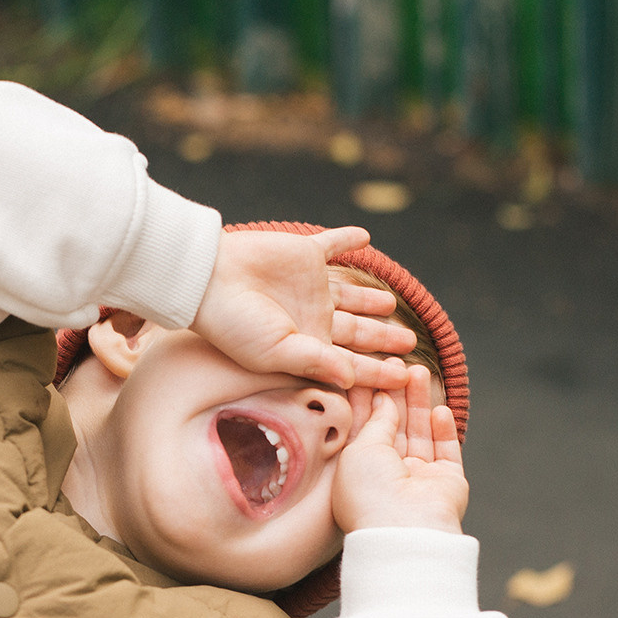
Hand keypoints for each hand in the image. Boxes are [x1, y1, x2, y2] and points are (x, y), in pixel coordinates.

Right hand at [192, 226, 414, 388]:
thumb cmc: (233, 323)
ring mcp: (309, 285)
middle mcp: (311, 316)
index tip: (403, 376)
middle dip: (383, 337)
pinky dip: (348, 239)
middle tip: (410, 342)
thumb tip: (351, 380)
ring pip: (350, 293)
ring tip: (391, 302)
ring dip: (370, 297)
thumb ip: (317, 363)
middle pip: (357, 330)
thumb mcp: (276, 353)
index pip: (351, 363)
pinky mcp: (304, 253)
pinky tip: (364, 238)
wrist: (207, 279)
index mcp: (306, 345)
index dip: (377, 371)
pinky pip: (333, 243)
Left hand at [334, 364, 467, 533]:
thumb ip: (376, 421)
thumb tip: (384, 398)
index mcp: (358, 471)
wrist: (404, 530)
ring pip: (419, 432)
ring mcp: (418, 478)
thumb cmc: (369, 492)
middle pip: (392, 426)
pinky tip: (440, 408)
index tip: (368, 369)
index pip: (362, 427)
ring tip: (419, 372)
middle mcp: (387, 475)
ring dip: (419, 403)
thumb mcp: (360, 448)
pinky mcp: (446, 481)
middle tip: (397, 363)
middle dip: (395, 394)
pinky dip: (443, 429)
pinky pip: (446, 449)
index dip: (366, 398)